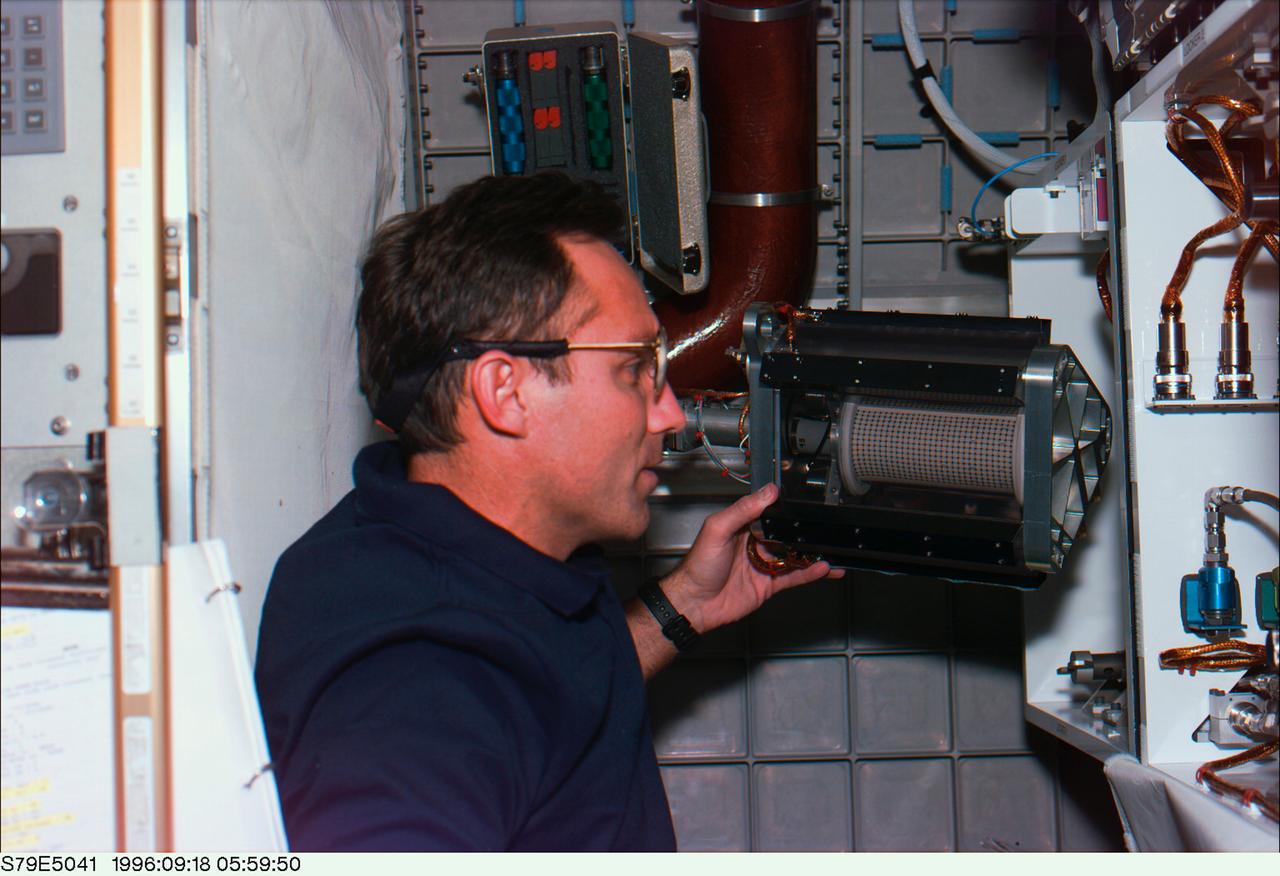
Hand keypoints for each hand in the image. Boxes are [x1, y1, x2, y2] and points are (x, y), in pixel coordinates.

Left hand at [661, 483, 843, 633]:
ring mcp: (762, 565)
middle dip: (804, 531)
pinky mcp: (767, 585)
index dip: (786, 508)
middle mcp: (754, 544)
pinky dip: (809, 574)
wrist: (695, 603)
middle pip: (785, 534)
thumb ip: (743, 510)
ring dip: (812, 553)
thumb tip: (767, 492)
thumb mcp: (717, 529)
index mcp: (741, 526)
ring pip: (793, 557)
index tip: (805, 502)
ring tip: (833, 548)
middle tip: (825, 526)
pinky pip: (793, 577)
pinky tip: (824, 569)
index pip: (768, 512)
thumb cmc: (697, 566)